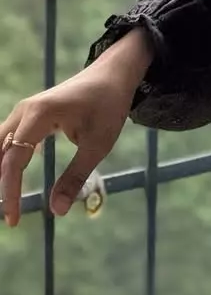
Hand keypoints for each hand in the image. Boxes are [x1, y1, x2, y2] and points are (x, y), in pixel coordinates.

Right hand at [1, 28, 151, 226]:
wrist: (114, 73)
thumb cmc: (109, 105)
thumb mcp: (98, 144)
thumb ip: (75, 176)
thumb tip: (56, 211)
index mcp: (39, 115)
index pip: (13, 160)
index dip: (10, 192)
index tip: (13, 220)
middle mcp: (25, 110)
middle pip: (0, 151)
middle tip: (7, 213)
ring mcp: (25, 109)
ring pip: (0, 144)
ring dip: (1, 170)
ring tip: (7, 199)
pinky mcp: (30, 113)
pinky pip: (9, 138)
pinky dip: (6, 159)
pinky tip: (11, 179)